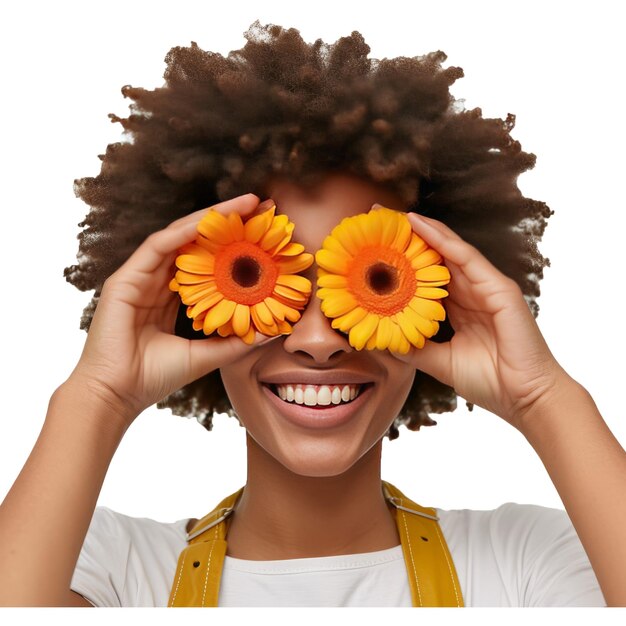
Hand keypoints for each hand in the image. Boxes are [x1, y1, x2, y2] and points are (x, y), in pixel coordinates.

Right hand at [69, 193, 274, 427]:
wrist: (117, 395)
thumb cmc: (155, 377)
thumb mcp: (207, 355)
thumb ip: (237, 341)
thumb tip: (274, 330)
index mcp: (175, 297)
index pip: (209, 261)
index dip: (238, 245)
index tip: (269, 233)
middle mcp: (159, 281)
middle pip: (197, 242)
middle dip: (230, 222)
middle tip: (263, 206)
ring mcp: (140, 277)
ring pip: (179, 236)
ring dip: (211, 218)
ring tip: (245, 204)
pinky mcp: (125, 279)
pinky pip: (157, 247)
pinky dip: (182, 232)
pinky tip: (207, 222)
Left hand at [396, 211, 568, 430]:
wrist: (525, 399)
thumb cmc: (490, 381)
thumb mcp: (439, 362)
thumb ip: (414, 348)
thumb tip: (384, 339)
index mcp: (459, 306)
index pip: (426, 275)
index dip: (401, 260)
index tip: (371, 248)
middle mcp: (471, 291)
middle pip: (435, 256)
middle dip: (406, 237)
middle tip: (374, 217)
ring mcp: (487, 286)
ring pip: (449, 249)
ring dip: (420, 230)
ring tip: (391, 216)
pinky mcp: (499, 288)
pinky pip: (466, 257)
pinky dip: (442, 240)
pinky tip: (419, 225)